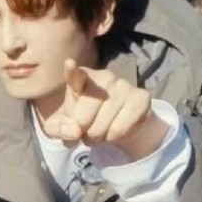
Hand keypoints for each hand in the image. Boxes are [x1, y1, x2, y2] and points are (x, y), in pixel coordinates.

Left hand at [40, 59, 167, 160]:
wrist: (117, 126)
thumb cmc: (85, 121)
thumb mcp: (63, 127)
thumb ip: (60, 128)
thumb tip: (74, 131)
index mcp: (80, 79)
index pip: (75, 75)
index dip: (71, 71)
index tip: (68, 64)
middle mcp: (103, 77)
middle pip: (83, 117)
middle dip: (81, 132)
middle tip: (85, 131)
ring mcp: (124, 85)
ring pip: (100, 126)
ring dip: (96, 137)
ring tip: (99, 131)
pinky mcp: (141, 97)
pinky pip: (119, 129)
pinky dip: (112, 137)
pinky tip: (113, 131)